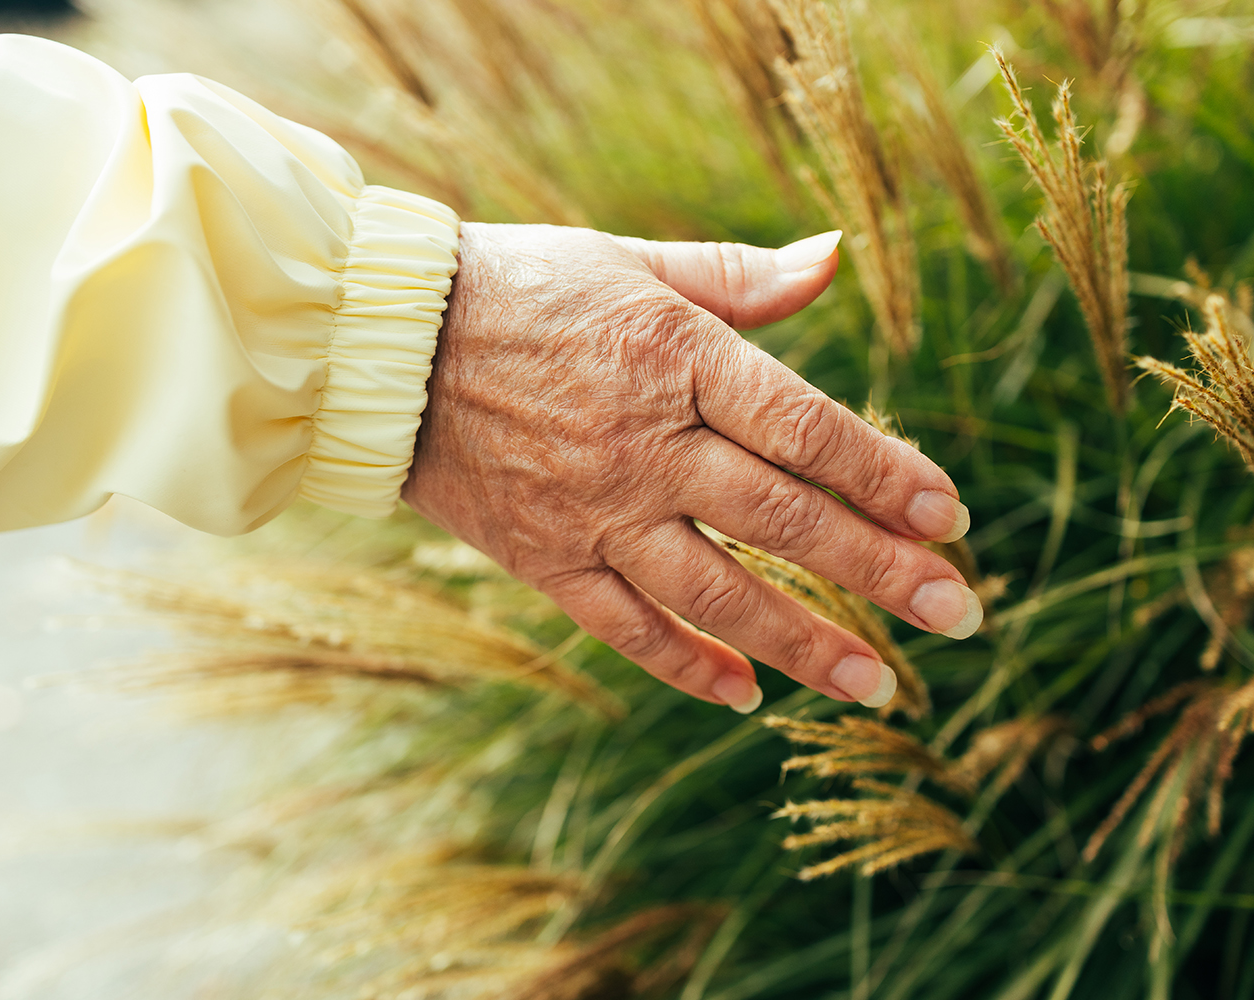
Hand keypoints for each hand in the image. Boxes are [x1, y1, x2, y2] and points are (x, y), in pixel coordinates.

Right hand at [402, 223, 980, 712]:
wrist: (385, 342)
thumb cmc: (521, 288)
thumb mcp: (631, 261)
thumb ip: (738, 277)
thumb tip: (837, 257)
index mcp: (676, 357)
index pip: (808, 429)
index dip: (887, 476)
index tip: (951, 520)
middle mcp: (642, 443)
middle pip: (783, 521)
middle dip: (881, 572)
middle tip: (958, 614)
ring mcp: (591, 510)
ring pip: (716, 592)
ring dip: (805, 643)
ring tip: (878, 686)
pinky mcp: (543, 557)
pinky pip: (624, 627)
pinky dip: (686, 664)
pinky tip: (747, 695)